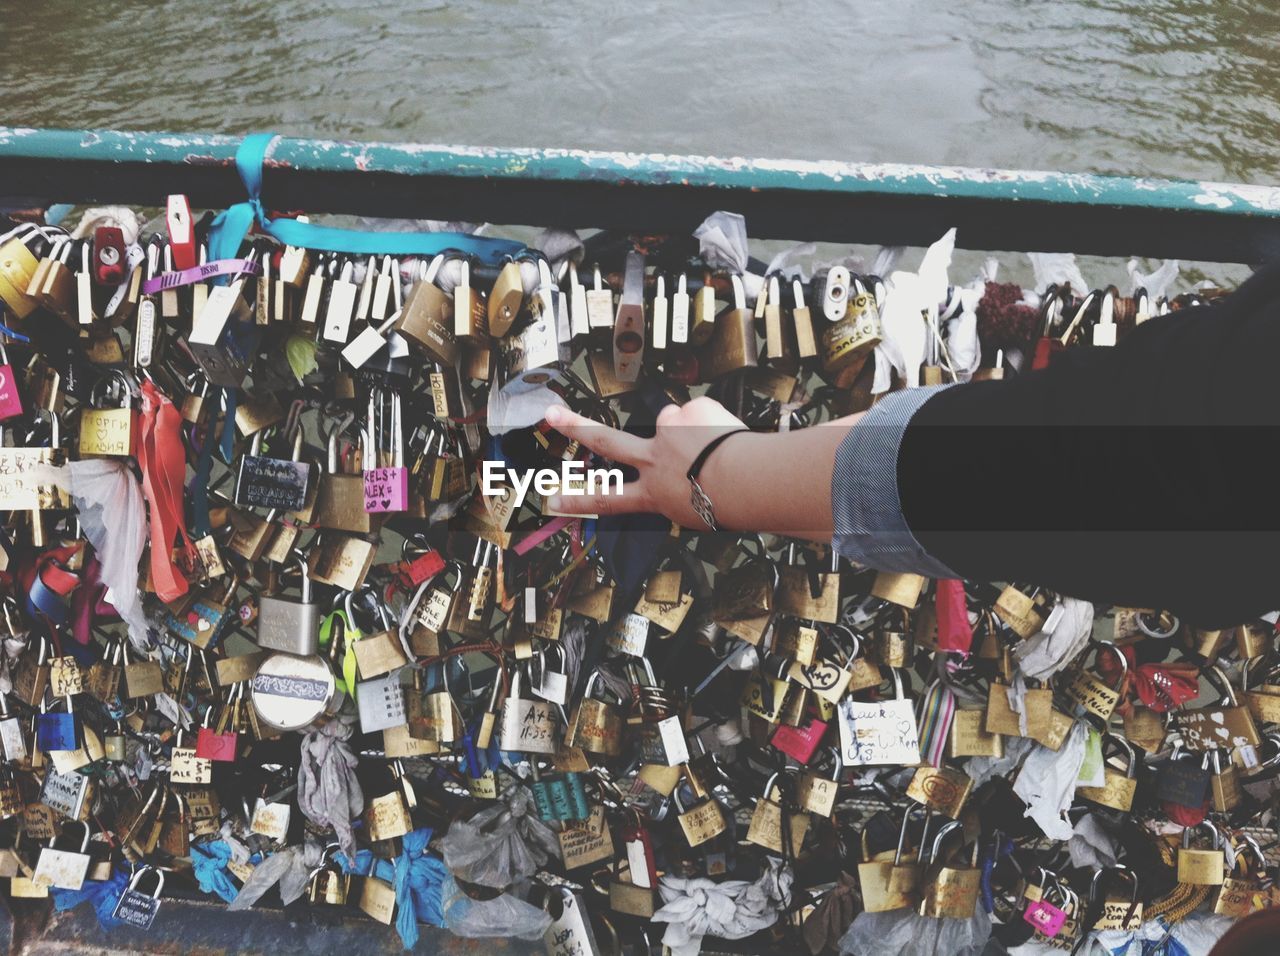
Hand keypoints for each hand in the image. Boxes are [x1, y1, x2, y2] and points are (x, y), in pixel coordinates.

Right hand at [544, 397, 749, 526]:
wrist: (745, 480)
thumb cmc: (728, 505)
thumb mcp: (697, 512)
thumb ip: (684, 491)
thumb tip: (692, 477)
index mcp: (653, 493)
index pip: (609, 499)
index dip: (579, 501)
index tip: (553, 500)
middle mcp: (653, 460)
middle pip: (606, 440)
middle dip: (575, 427)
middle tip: (553, 414)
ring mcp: (668, 432)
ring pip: (669, 422)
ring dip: (688, 429)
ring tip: (713, 442)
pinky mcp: (688, 411)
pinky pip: (701, 412)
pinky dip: (714, 422)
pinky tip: (728, 435)